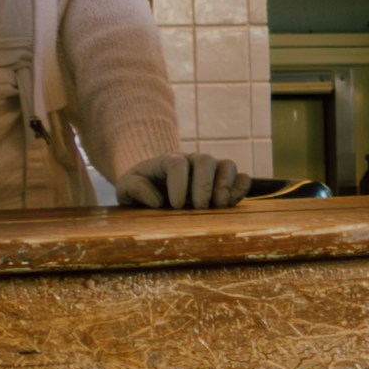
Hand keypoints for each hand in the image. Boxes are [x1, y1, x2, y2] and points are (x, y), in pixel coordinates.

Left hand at [117, 151, 247, 209]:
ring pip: (227, 165)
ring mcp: (211, 169)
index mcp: (167, 161)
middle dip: (204, 186)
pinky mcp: (225, 181)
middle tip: (198, 208)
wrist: (155, 187)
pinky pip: (242, 177)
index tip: (175, 205)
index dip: (179, 184)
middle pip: (205, 160)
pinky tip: (229, 204)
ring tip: (217, 207)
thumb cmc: (141, 189)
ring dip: (225, 186)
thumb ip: (134, 188)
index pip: (178, 164)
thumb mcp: (127, 188)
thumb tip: (157, 199)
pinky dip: (240, 189)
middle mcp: (192, 161)